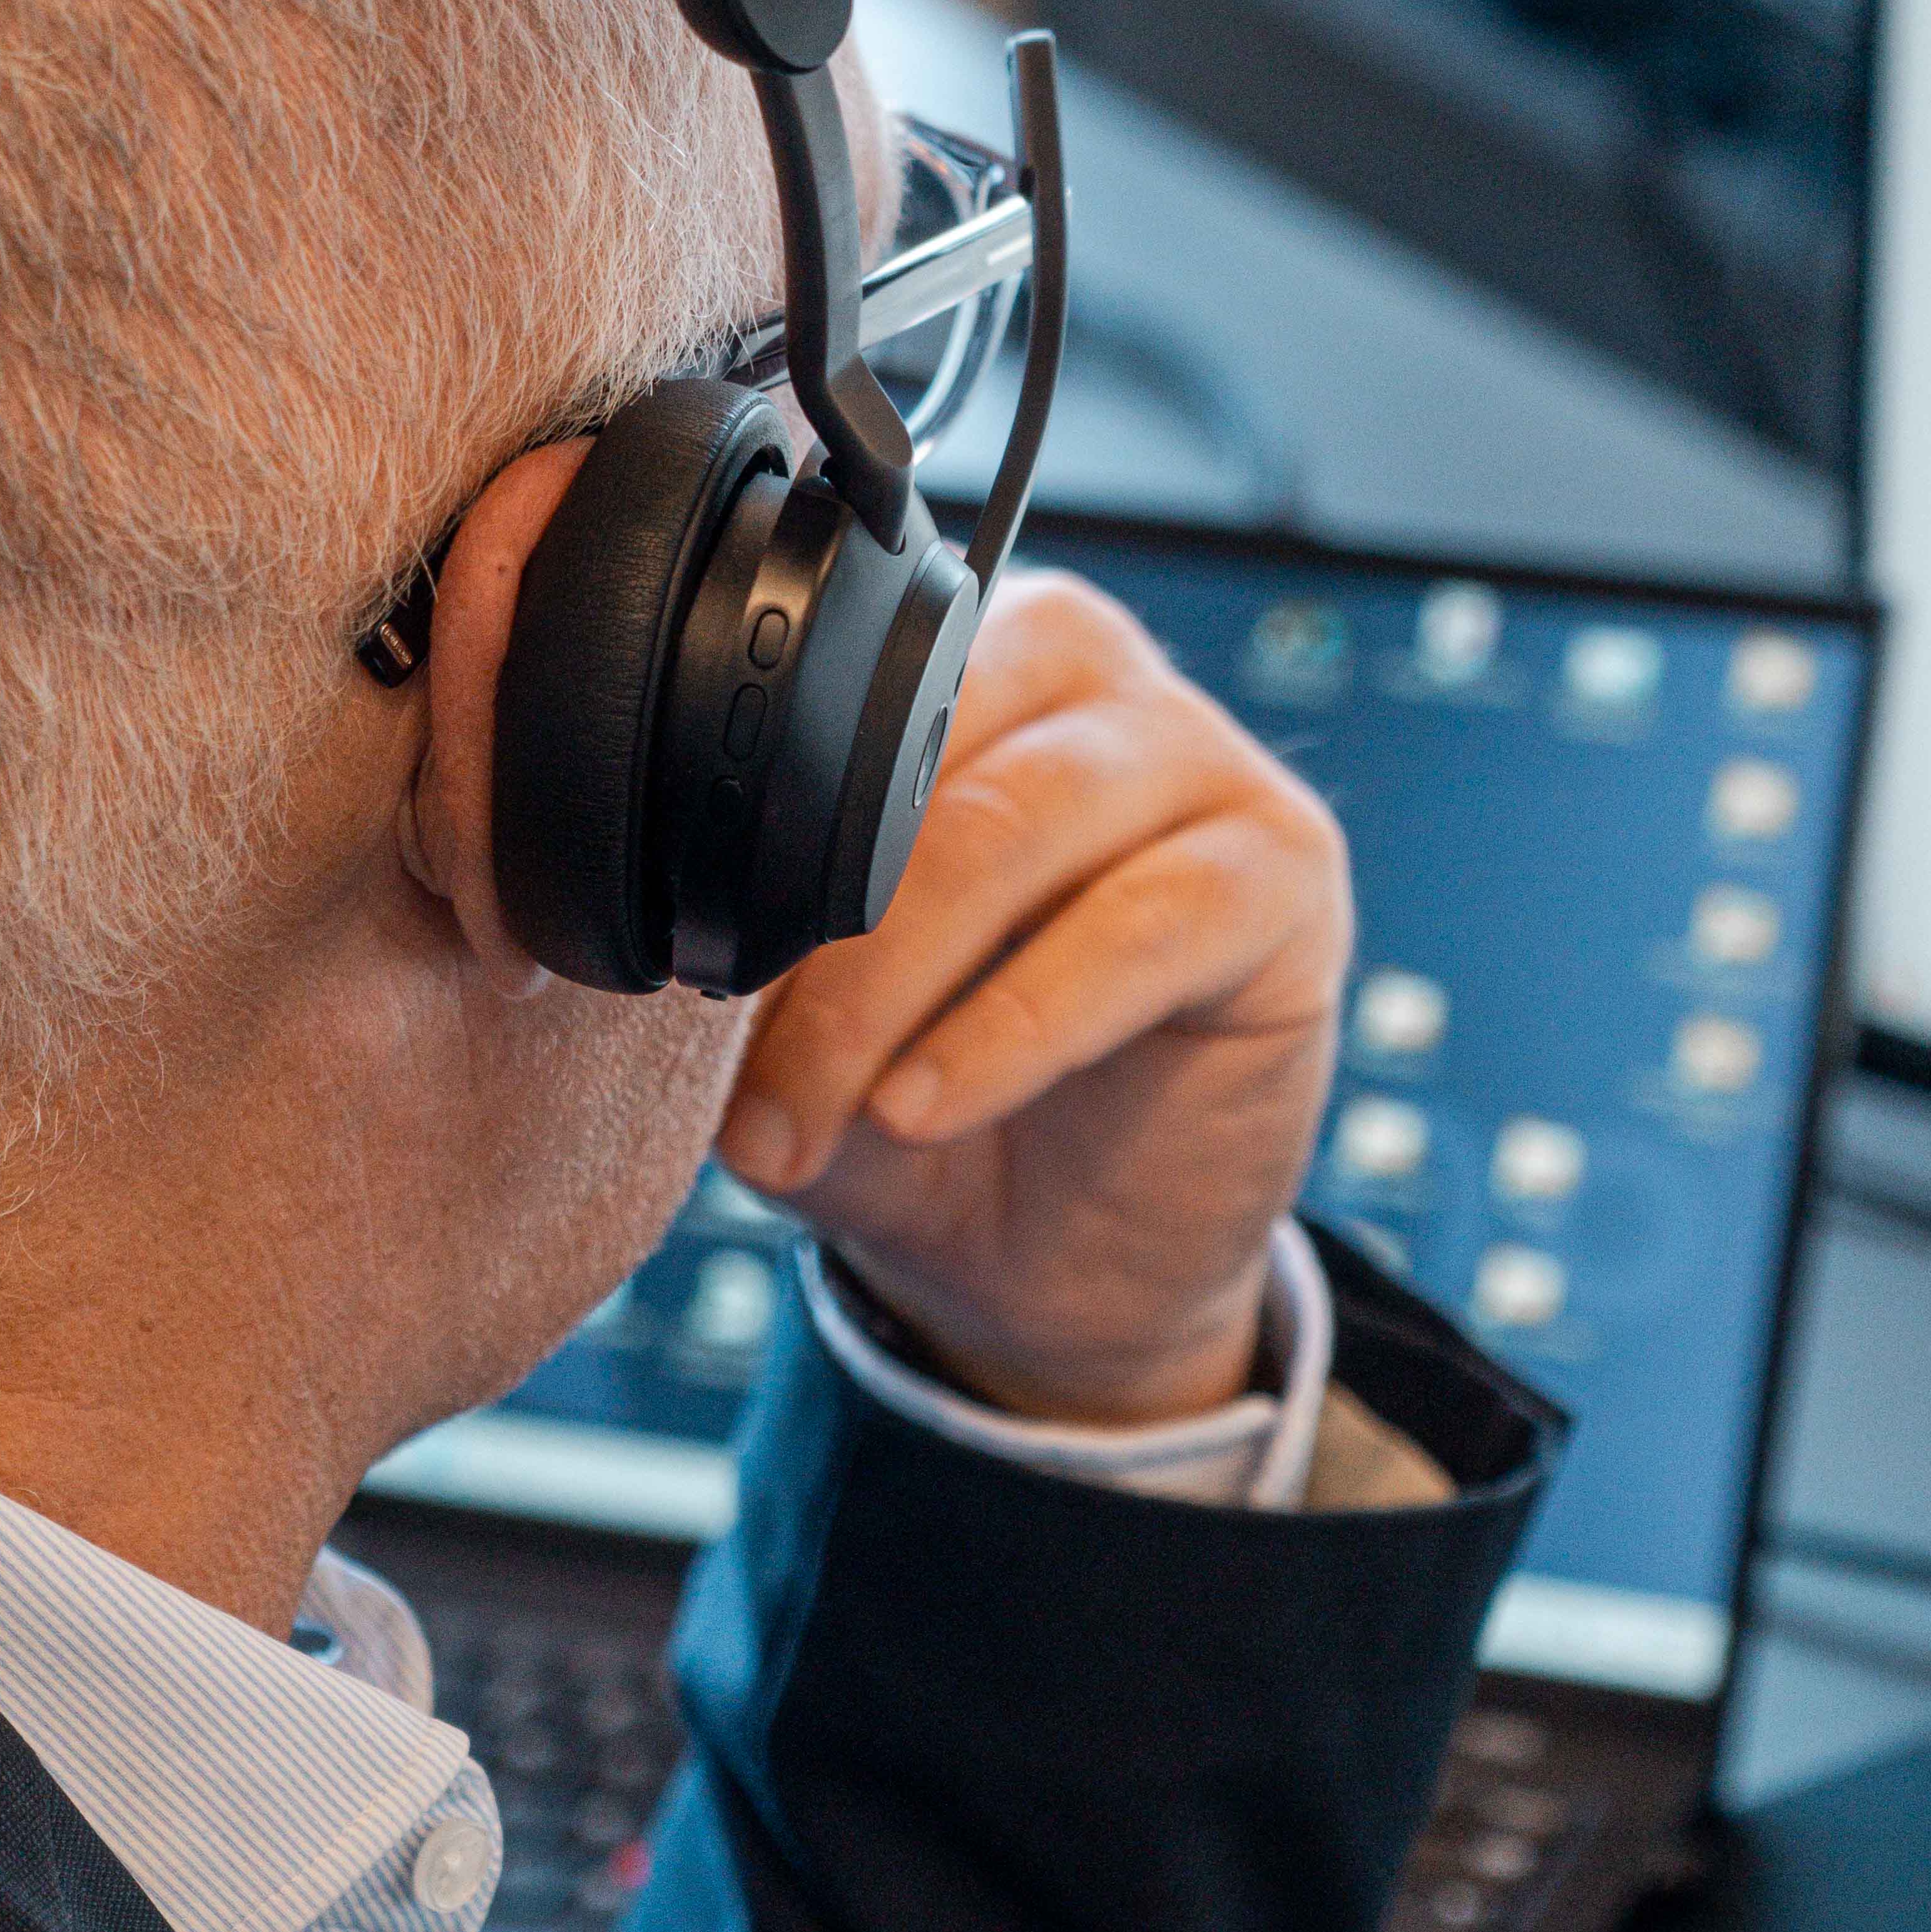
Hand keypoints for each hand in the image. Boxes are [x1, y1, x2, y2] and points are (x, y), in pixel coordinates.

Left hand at [716, 569, 1351, 1424]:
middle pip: (921, 757)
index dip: (743, 840)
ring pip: (1020, 825)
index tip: (669, 981)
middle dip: (816, 936)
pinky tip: (931, 1107)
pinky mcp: (1286, 874)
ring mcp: (1205, 758)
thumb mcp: (796, 1033)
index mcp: (956, 663)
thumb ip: (734, 958)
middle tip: (754, 1092)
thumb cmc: (921, 1105)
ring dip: (897, 987)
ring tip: (833, 1115)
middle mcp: (1088, 674)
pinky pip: (1144, 926)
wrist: (1059, 1268)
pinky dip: (1019, 1026)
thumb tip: (644, 938)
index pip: (832, 697)